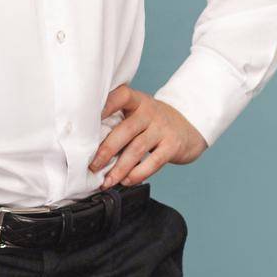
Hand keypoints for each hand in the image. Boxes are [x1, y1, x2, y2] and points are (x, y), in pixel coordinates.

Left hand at [89, 83, 208, 187]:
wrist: (189, 126)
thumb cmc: (154, 122)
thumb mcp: (139, 113)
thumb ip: (120, 122)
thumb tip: (90, 145)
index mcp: (137, 101)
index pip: (121, 96)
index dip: (105, 105)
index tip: (88, 120)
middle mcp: (149, 112)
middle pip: (125, 130)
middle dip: (106, 150)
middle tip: (92, 166)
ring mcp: (162, 128)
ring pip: (137, 149)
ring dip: (119, 168)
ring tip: (107, 181)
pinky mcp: (172, 146)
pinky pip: (153, 162)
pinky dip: (137, 174)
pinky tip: (126, 180)